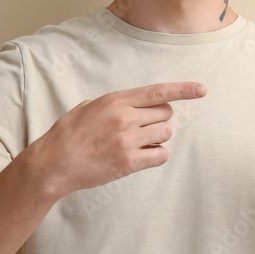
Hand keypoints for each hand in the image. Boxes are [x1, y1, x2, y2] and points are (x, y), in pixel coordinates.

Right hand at [34, 82, 206, 197]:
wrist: (52, 164)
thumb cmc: (67, 134)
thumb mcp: (88, 106)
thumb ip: (115, 103)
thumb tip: (136, 103)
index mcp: (115, 100)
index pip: (158, 91)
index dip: (183, 90)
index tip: (202, 89)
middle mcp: (124, 118)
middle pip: (165, 114)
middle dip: (158, 120)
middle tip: (140, 128)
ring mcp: (127, 141)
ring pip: (165, 134)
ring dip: (157, 138)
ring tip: (137, 143)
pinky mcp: (128, 163)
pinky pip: (160, 156)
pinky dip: (156, 156)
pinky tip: (141, 156)